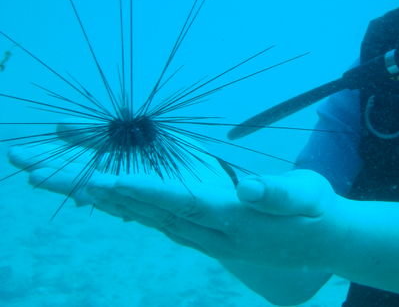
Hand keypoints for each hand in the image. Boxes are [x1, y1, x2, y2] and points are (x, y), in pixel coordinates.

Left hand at [8, 128, 343, 269]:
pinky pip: (160, 219)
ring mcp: (206, 234)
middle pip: (149, 212)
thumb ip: (278, 193)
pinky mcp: (207, 231)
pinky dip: (131, 206)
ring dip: (108, 200)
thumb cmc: (315, 213)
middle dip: (102, 193)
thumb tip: (245, 188)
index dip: (140, 191)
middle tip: (55, 175)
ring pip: (148, 217)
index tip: (101, 180)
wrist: (322, 243)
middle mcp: (211, 231)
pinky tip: (112, 198)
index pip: (179, 202)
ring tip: (68, 183)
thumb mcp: (307, 196)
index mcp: (233, 219)